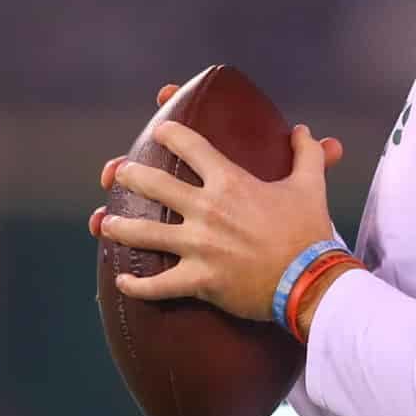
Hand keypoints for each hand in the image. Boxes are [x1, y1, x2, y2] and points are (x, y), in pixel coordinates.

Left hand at [90, 82, 346, 321]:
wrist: (310, 280)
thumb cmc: (309, 232)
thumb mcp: (310, 186)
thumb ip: (306, 153)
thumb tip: (301, 130)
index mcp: (230, 182)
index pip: (191, 146)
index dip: (170, 134)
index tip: (159, 132)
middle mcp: (207, 210)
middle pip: (155, 185)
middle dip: (130, 176)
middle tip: (117, 173)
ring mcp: (199, 246)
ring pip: (144, 234)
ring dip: (118, 227)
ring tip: (105, 223)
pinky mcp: (198, 280)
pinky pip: (157, 285)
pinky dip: (136, 285)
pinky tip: (121, 281)